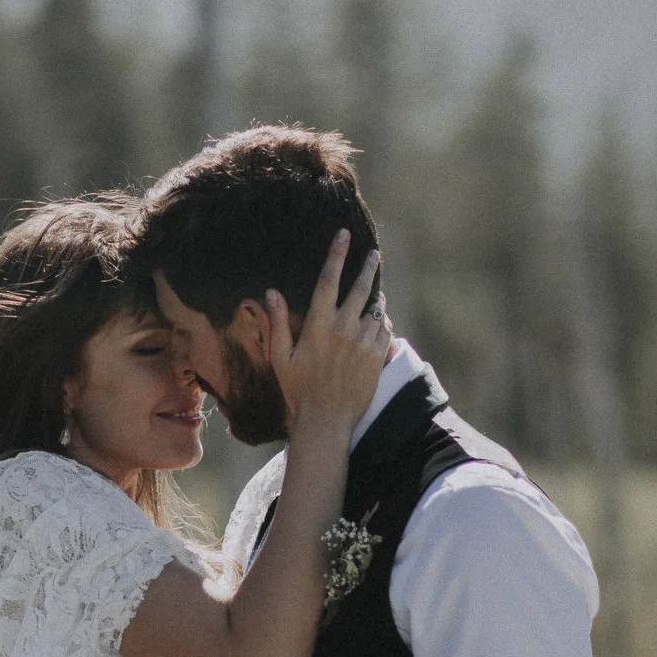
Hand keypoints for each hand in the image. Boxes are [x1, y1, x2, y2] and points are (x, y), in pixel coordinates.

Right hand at [269, 230, 392, 438]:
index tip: (344, 235)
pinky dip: (382, 322)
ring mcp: (364, 343)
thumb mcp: (280, 357)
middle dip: (367, 267)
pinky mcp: (377, 357)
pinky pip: (385, 330)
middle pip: (360, 288)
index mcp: (319, 326)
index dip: (336, 255)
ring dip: (375, 297)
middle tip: (373, 253)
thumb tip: (270, 292)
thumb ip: (277, 323)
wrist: (326, 421)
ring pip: (376, 309)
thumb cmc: (298, 389)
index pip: (328, 280)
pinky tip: (378, 321)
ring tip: (375, 291)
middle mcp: (344, 329)